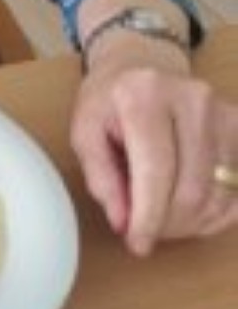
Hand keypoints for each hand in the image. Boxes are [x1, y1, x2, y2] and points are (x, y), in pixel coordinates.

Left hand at [70, 56, 237, 254]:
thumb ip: (101, 177)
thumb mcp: (85, 131)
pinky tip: (192, 213)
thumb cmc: (110, 100)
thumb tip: (123, 222)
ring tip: (164, 219)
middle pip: (192, 188)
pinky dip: (216, 212)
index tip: (138, 243)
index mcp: (144, 95)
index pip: (156, 171)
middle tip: (147, 232)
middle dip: (169, 224)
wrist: (142, 64)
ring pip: (220, 194)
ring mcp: (222, 111)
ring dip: (192, 222)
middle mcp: (191, 99)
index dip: (149, 217)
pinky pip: (237, 187)